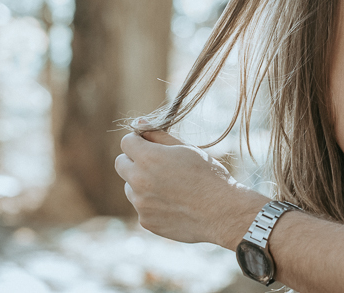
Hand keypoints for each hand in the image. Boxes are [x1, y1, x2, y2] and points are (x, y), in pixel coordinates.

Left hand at [115, 128, 264, 249]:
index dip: (138, 141)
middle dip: (134, 160)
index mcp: (149, 158)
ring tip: (171, 186)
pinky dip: (152, 203)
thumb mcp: (186, 148)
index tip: (150, 144)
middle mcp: (139, 181)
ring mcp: (140, 204)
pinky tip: (174, 203)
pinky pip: (141, 206)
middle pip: (120, 164)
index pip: (126, 142)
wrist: (222, 211)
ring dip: (142, 183)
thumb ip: (158, 135)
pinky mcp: (145, 221)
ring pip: (130, 187)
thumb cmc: (208, 175)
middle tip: (157, 163)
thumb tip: (138, 122)